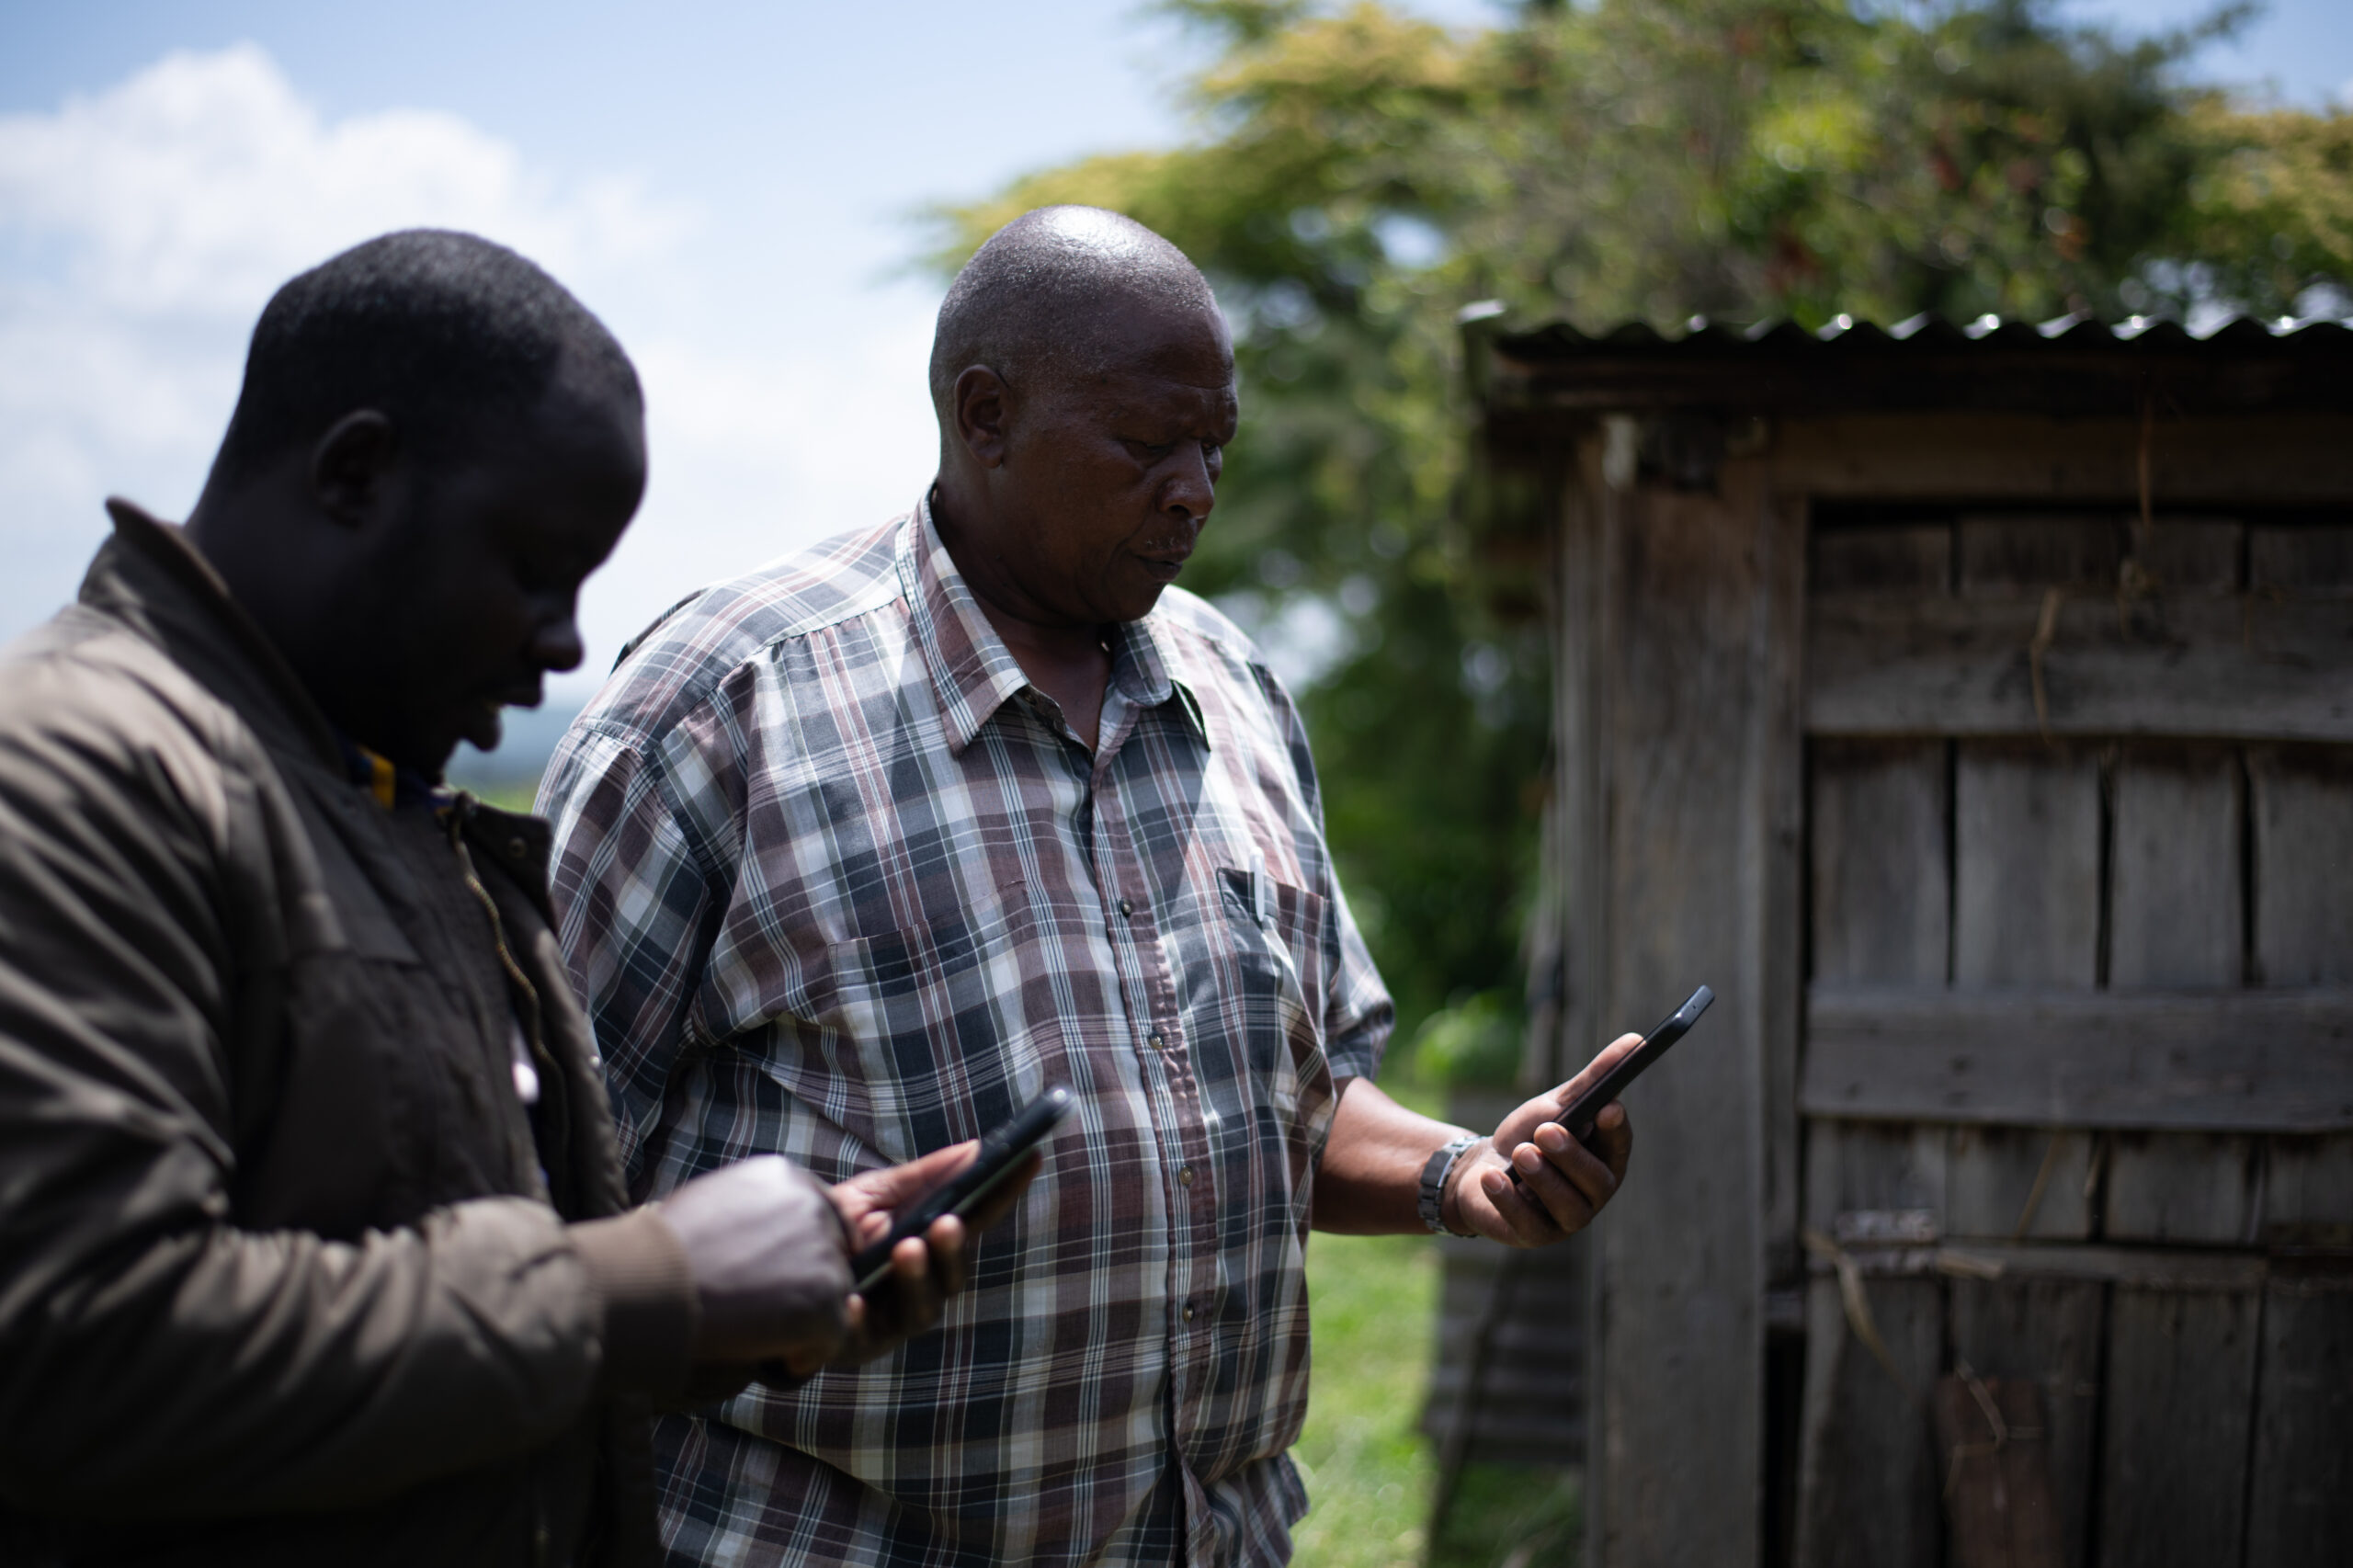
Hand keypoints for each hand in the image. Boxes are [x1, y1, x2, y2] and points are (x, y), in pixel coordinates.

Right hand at [658, 1155, 852, 1365]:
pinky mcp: (827, 1299)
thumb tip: (767, 1242)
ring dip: (804, 1321)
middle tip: (763, 1310)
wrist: (651, 1285)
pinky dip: (807, 1354)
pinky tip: (773, 1355)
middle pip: (834, 1256)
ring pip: (835, 1298)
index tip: (782, 1278)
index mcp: (785, 1177)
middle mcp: (814, 1207)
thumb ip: (753, 1212)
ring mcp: (824, 1253)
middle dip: (808, 1286)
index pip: (823, 1216)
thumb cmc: (663, 1253)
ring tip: (756, 1331)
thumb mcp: (714, 1204)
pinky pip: (833, 1337)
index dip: (806, 1253)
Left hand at [804, 1141, 1040, 1371]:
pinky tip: (850, 1300)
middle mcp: (919, 1288)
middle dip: (952, 1250)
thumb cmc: (833, 1230)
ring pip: (920, 1309)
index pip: (975, 1220)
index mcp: (930, 1248)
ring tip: (906, 1248)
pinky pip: (858, 1333)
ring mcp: (889, 1320)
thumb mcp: (875, 1196)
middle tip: (947, 1223)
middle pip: (952, 1275)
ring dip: (916, 1279)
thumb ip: (923, 1178)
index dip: (1004, 1192)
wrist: (773, 1270)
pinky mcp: (852, 1344)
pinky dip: (856, 1316)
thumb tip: (975, 1148)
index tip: (1028, 1158)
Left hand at [1443, 1031, 1638, 1247]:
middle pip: (1595, 1180)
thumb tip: (1636, 1040)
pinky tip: (1492, 1178)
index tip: (1607, 1107)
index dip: (1616, 1129)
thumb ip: (1595, 1079)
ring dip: (1542, 1176)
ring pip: (1566, 1204)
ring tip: (1519, 1152)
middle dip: (1571, 1155)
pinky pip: (1527, 1222)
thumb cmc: (1529, 1136)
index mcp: (1606, 1159)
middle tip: (1546, 1129)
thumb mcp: (1558, 1105)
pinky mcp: (1534, 1235)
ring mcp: (1566, 1220)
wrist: (1479, 1170)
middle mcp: (1593, 1194)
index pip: (1620, 1146)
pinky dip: (1508, 1199)